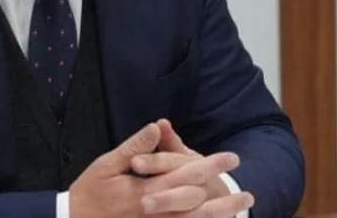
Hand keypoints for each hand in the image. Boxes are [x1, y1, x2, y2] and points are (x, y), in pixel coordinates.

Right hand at [69, 121, 246, 217]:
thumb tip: (158, 128)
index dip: (211, 165)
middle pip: (196, 205)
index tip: (231, 158)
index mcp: (144, 190)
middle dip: (223, 198)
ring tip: (239, 212)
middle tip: (247, 193)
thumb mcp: (106, 164)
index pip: (185, 175)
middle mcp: (153, 213)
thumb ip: (135, 147)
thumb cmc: (89, 191)